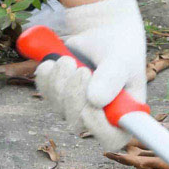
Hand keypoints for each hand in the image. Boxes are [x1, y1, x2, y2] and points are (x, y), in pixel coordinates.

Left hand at [29, 0, 144, 150]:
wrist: (100, 29)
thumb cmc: (119, 45)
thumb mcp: (121, 58)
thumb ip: (112, 78)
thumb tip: (95, 101)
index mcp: (124, 113)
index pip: (112, 138)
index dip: (99, 129)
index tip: (90, 108)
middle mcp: (99, 115)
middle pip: (77, 123)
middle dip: (75, 94)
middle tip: (82, 70)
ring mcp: (76, 107)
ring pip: (58, 106)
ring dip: (61, 80)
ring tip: (70, 60)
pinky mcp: (58, 94)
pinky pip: (44, 90)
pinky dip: (48, 73)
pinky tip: (57, 61)